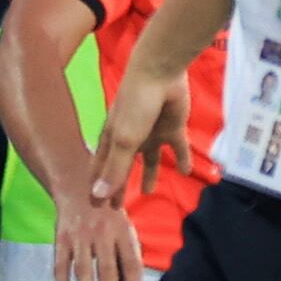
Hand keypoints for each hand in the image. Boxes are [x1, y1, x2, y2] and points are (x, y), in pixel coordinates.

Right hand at [53, 194, 147, 280]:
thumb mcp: (124, 223)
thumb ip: (128, 251)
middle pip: (107, 269)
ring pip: (83, 268)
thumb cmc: (107, 210)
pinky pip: (60, 263)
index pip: (130, 261)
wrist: (78, 182)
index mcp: (122, 230)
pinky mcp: (61, 237)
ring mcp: (80, 235)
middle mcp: (101, 233)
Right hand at [92, 63, 191, 203]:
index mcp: (113, 139)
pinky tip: (186, 171)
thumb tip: (99, 196)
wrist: (161, 73)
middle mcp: (131, 138)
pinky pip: (179, 148)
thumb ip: (116, 169)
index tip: (94, 205)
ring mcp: (152, 133)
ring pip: (149, 160)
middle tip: (116, 207)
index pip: (101, 168)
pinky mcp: (172, 128)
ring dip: (147, 175)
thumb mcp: (125, 140)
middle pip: (123, 168)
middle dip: (119, 185)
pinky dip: (182, 159)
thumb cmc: (136, 104)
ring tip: (147, 192)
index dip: (97, 186)